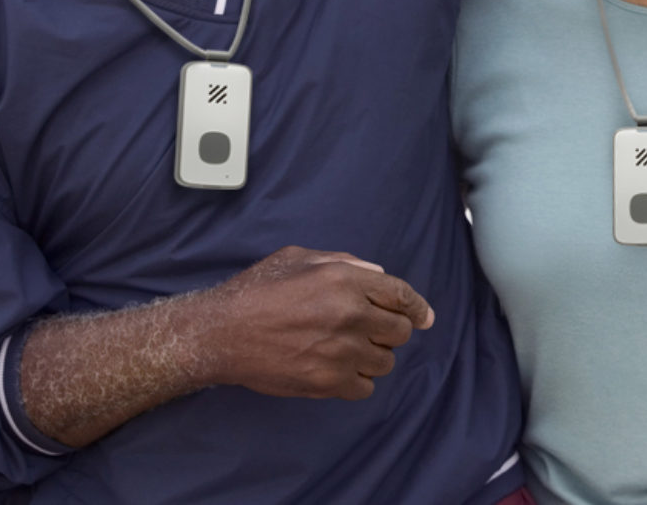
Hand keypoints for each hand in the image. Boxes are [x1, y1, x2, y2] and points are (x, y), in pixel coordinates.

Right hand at [200, 246, 434, 400]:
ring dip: (373, 356)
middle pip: (399, 331)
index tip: (424, 318)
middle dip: (390, 330)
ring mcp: (340, 352)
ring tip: (348, 350)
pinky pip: (365, 388)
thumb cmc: (256, 290)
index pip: (402, 295)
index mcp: (344, 280)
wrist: (221, 333)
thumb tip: (378, 275)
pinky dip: (358, 381)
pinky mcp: (327, 382)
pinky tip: (339, 370)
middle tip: (369, 330)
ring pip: (385, 361)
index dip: (418, 307)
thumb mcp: (298, 258)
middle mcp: (349, 314)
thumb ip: (344, 263)